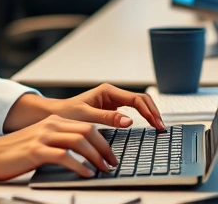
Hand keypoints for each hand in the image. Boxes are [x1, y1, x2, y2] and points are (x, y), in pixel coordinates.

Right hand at [0, 116, 115, 181]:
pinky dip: (80, 166)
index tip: (111, 155)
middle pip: (87, 131)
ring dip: (96, 157)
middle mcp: (50, 125)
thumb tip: (82, 155)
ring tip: (103, 169)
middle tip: (112, 163)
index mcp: (53, 122)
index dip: (103, 141)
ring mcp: (43, 137)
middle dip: (104, 148)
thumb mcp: (40, 142)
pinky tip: (87, 174)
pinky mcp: (36, 151)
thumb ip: (59, 143)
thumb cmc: (14, 152)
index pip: (87, 126)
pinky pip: (65, 156)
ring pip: (79, 141)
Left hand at [49, 84, 164, 129]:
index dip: (148, 111)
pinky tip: (148, 123)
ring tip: (158, 126)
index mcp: (107, 91)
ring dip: (149, 113)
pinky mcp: (112, 108)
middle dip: (153, 111)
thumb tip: (128, 121)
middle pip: (140, 99)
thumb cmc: (67, 114)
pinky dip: (142, 115)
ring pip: (138, 103)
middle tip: (161, 127)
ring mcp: (113, 100)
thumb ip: (107, 118)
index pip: (135, 99)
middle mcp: (112, 93)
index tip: (156, 123)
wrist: (55, 115)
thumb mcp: (87, 117)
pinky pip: (132, 109)